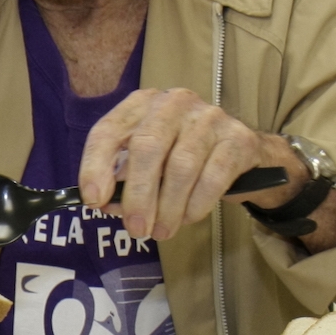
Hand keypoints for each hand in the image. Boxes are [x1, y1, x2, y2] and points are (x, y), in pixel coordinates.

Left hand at [78, 89, 300, 241]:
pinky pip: (213, 176)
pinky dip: (197, 203)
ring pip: (181, 166)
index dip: (96, 166)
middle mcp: (173, 103)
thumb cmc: (182, 157)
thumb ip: (123, 181)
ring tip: (162, 231)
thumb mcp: (149, 164)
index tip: (94, 200)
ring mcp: (208, 117)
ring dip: (168, 207)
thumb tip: (104, 203)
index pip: (108, 130)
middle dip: (137, 194)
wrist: (241, 153)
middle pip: (147, 147)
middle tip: (136, 229)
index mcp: (142, 105)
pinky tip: (189, 217)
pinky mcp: (238, 138)